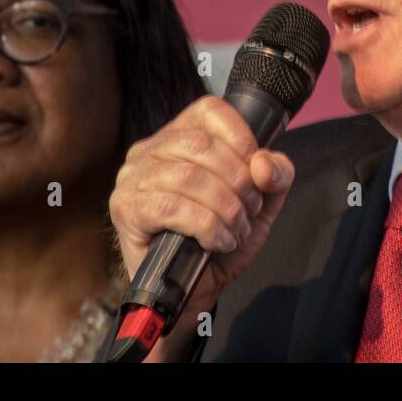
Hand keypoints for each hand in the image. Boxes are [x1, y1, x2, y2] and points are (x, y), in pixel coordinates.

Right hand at [108, 95, 294, 359]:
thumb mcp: (262, 203)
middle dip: (238, 181)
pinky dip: (206, 226)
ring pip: (189, 177)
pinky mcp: (126, 208)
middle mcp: (150, 149)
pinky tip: (217, 241)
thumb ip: (275, 175)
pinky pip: (171, 207)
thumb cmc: (221, 239)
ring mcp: (133, 177)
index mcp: (181, 135)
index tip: (257, 174)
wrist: (196, 289)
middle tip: (250, 211)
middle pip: (202, 145)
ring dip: (225, 208)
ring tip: (236, 230)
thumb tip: (264, 162)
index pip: (211, 111)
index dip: (242, 139)